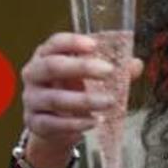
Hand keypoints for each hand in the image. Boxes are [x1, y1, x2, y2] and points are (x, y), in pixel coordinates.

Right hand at [20, 32, 143, 167]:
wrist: (54, 124)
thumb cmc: (73, 91)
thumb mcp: (91, 78)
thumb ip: (113, 71)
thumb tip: (136, 64)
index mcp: (46, 56)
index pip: (54, 43)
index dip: (72, 42)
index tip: (94, 45)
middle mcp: (34, 75)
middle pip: (51, 66)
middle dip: (81, 67)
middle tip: (109, 71)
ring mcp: (32, 99)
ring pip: (54, 98)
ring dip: (84, 100)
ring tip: (109, 102)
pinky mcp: (34, 122)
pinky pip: (53, 123)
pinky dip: (75, 124)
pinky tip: (93, 122)